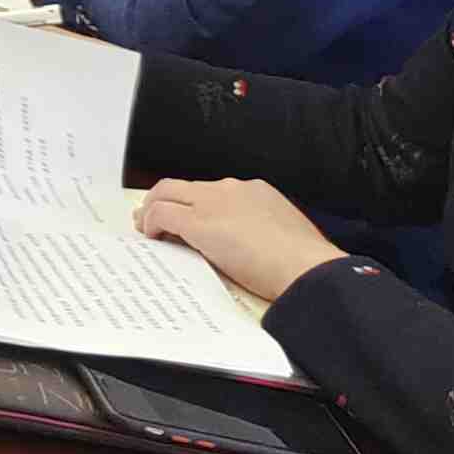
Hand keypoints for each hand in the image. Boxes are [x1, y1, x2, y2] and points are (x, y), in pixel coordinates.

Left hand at [135, 178, 347, 304]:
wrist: (306, 267)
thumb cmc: (304, 261)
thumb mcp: (284, 235)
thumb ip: (262, 232)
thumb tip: (250, 248)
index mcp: (256, 192)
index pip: (213, 191)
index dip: (195, 203)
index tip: (189, 216)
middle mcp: (231, 189)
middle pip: (184, 186)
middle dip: (165, 198)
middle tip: (153, 215)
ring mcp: (212, 202)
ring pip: (166, 193)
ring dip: (153, 210)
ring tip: (147, 227)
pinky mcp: (198, 221)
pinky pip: (162, 214)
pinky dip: (151, 223)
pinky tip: (152, 237)